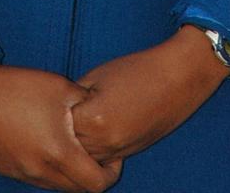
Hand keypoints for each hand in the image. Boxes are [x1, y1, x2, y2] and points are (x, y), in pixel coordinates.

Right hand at [0, 59, 123, 191]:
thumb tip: (101, 110)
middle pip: (77, 190)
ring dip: (68, 173)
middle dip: (91, 175)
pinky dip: (46, 168)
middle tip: (94, 153)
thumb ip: (86, 102)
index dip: (111, 173)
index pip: (96, 184)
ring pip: (55, 186)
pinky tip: (43, 142)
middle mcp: (40, 172)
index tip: (112, 156)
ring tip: (68, 146)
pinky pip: (35, 178)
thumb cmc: (18, 86)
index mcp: (58, 153)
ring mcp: (21, 174)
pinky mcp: (5, 170)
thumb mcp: (60, 86)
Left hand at [70, 25, 229, 162]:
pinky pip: (103, 158)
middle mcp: (105, 142)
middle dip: (63, 132)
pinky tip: (94, 130)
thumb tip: (59, 109)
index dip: (54, 112)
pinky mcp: (130, 153)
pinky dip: (95, 148)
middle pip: (69, 147)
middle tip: (58, 115)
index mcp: (94, 120)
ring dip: (78, 144)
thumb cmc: (138, 70)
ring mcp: (119, 151)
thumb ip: (75, 96)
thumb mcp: (97, 76)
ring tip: (77, 122)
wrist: (177, 79)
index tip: (52, 102)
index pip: (58, 126)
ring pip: (85, 159)